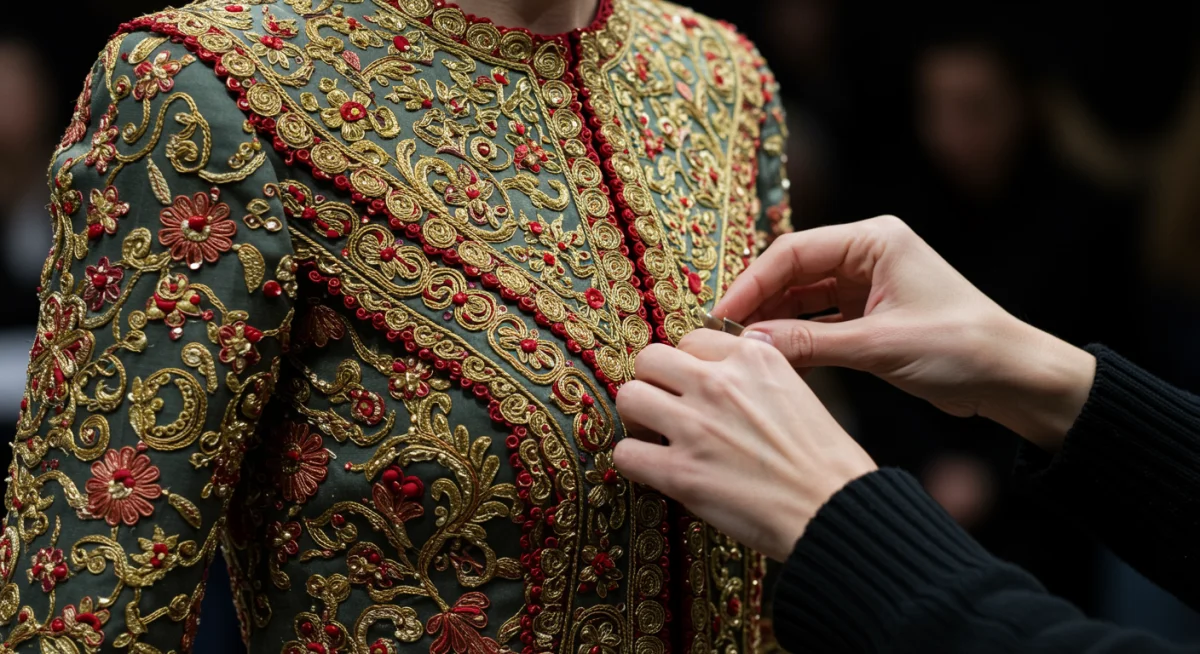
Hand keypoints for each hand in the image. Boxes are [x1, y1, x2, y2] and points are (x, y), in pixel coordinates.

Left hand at [613, 329, 876, 560]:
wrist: (835, 511)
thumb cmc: (826, 463)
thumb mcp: (799, 392)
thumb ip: (759, 372)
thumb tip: (733, 359)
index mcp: (754, 359)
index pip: (693, 340)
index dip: (689, 367)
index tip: (692, 387)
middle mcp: (719, 383)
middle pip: (650, 359)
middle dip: (654, 383)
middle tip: (665, 408)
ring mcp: (695, 426)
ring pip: (628, 397)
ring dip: (638, 418)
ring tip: (655, 436)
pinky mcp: (680, 472)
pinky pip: (625, 452)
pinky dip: (634, 462)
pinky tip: (654, 470)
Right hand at [715, 215, 1095, 449]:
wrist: (1014, 378)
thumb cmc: (961, 347)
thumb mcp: (878, 345)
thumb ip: (808, 343)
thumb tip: (749, 346)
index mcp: (874, 239)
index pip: (794, 252)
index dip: (751, 282)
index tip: (721, 313)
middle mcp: (868, 253)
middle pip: (793, 272)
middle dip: (758, 302)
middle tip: (721, 335)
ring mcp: (868, 284)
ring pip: (803, 298)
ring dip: (774, 322)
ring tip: (739, 348)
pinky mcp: (871, 315)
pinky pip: (819, 321)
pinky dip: (796, 338)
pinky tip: (772, 358)